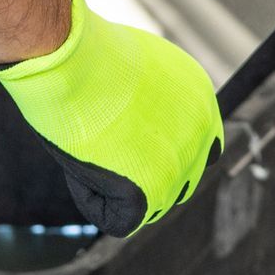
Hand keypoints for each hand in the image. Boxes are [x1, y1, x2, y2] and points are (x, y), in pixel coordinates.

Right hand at [0, 0, 223, 236]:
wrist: (73, 60)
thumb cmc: (89, 55)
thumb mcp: (138, 66)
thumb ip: (154, 97)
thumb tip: (140, 120)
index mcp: (201, 98)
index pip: (195, 144)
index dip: (159, 149)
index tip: (128, 141)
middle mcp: (201, 132)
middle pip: (179, 179)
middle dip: (146, 174)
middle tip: (105, 154)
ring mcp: (179, 164)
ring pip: (149, 203)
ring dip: (117, 186)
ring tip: (89, 145)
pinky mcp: (150, 192)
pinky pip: (118, 219)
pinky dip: (91, 197)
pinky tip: (80, 162)